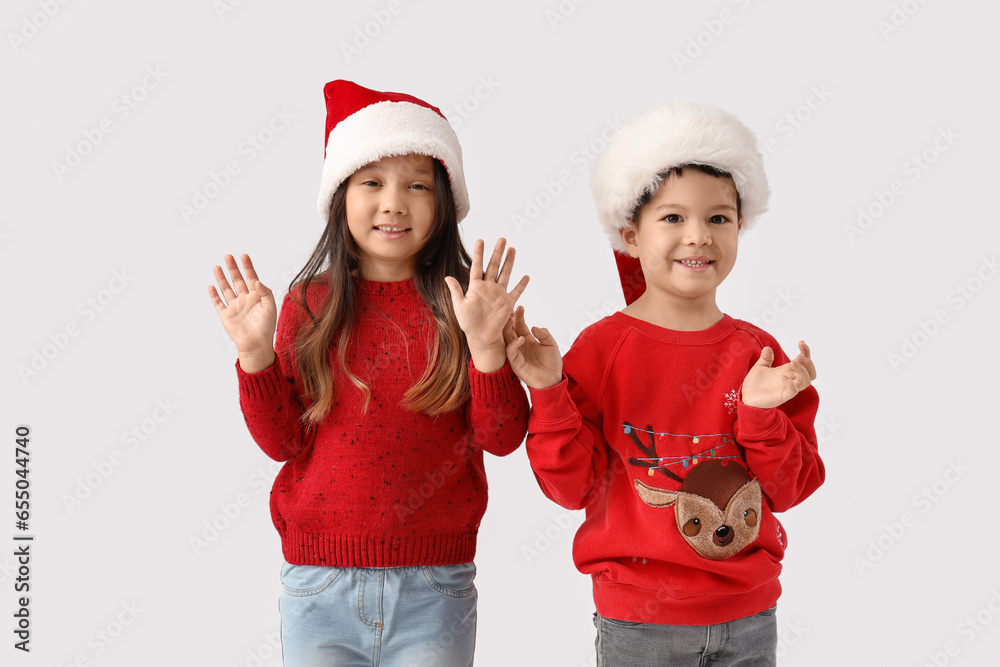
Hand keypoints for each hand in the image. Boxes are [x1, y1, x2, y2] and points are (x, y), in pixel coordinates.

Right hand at [208, 254, 276, 371]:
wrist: (256, 344)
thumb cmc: (266, 327)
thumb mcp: (270, 307)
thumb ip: (265, 292)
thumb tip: (257, 281)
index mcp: (256, 297)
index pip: (251, 278)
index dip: (248, 267)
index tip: (244, 256)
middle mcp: (245, 299)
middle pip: (237, 280)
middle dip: (233, 268)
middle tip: (228, 256)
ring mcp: (234, 307)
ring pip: (226, 289)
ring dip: (222, 278)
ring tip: (217, 267)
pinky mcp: (226, 315)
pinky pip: (218, 303)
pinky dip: (214, 295)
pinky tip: (211, 286)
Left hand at [445, 238, 528, 372]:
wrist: (481, 337)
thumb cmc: (468, 324)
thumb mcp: (459, 306)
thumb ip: (456, 291)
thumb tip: (447, 277)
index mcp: (476, 287)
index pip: (477, 266)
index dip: (479, 253)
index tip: (480, 240)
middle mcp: (488, 287)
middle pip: (494, 266)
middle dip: (497, 252)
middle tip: (502, 238)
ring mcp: (499, 294)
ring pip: (505, 274)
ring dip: (509, 262)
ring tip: (512, 249)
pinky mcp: (507, 303)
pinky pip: (516, 292)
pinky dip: (522, 285)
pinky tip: (526, 276)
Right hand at [504, 306, 561, 388]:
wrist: (552, 380)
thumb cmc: (552, 363)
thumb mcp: (551, 345)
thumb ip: (544, 335)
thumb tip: (534, 327)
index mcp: (527, 339)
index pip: (520, 325)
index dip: (519, 316)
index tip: (520, 307)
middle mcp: (520, 345)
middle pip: (511, 330)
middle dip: (509, 320)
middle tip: (509, 309)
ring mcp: (516, 354)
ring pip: (507, 339)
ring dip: (507, 329)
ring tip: (510, 319)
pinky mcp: (515, 363)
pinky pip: (511, 352)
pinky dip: (514, 344)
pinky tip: (521, 338)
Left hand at [740, 341, 815, 408]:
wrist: (746, 397)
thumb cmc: (755, 384)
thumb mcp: (760, 367)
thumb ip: (766, 358)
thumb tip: (768, 348)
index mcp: (787, 371)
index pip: (804, 362)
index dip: (806, 352)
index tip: (801, 343)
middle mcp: (790, 379)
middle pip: (811, 373)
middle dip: (808, 362)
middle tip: (798, 357)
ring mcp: (787, 388)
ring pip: (806, 381)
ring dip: (803, 371)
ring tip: (793, 362)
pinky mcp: (782, 397)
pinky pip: (793, 391)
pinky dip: (790, 383)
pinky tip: (781, 377)